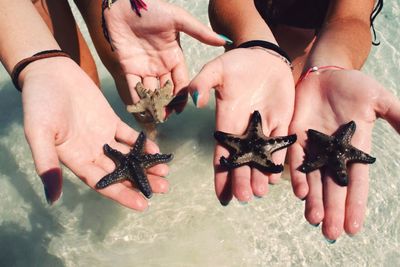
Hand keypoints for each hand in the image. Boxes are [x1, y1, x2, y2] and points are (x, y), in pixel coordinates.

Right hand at [21, 57, 168, 210]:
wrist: (50, 72)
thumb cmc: (39, 102)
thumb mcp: (39, 133)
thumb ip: (47, 164)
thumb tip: (52, 198)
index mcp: (75, 160)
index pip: (102, 183)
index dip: (121, 194)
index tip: (142, 204)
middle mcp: (91, 152)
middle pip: (120, 173)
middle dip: (140, 181)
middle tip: (163, 188)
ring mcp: (102, 137)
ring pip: (127, 156)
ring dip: (145, 164)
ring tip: (165, 172)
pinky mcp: (110, 121)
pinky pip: (128, 136)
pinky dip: (142, 144)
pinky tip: (155, 150)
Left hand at [103, 0, 226, 113]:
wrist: (125, 4)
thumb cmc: (153, 9)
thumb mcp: (179, 19)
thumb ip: (200, 32)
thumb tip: (224, 41)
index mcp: (174, 57)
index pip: (181, 80)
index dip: (182, 95)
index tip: (182, 108)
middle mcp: (161, 65)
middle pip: (166, 89)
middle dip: (167, 103)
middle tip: (167, 116)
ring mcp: (145, 67)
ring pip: (151, 91)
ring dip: (153, 104)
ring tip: (155, 116)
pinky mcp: (128, 67)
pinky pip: (133, 86)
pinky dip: (136, 98)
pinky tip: (140, 108)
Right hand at [189, 48, 293, 204]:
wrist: (263, 56)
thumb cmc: (237, 63)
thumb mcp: (216, 70)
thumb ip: (202, 83)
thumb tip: (194, 100)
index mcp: (226, 122)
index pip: (221, 154)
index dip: (220, 174)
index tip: (221, 194)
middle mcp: (244, 131)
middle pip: (241, 161)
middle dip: (241, 180)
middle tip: (243, 197)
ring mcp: (263, 128)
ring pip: (261, 157)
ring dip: (260, 175)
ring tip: (260, 192)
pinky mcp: (282, 122)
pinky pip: (281, 144)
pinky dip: (279, 160)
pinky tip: (277, 175)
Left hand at [289, 68, 399, 239]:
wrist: (325, 74)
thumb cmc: (353, 85)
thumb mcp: (379, 99)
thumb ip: (396, 116)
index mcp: (355, 149)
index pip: (356, 183)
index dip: (355, 205)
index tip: (354, 228)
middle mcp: (333, 154)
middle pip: (333, 188)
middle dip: (333, 210)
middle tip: (331, 233)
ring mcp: (314, 148)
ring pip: (313, 180)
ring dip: (314, 201)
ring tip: (315, 220)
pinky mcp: (296, 138)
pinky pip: (295, 161)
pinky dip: (297, 175)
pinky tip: (300, 192)